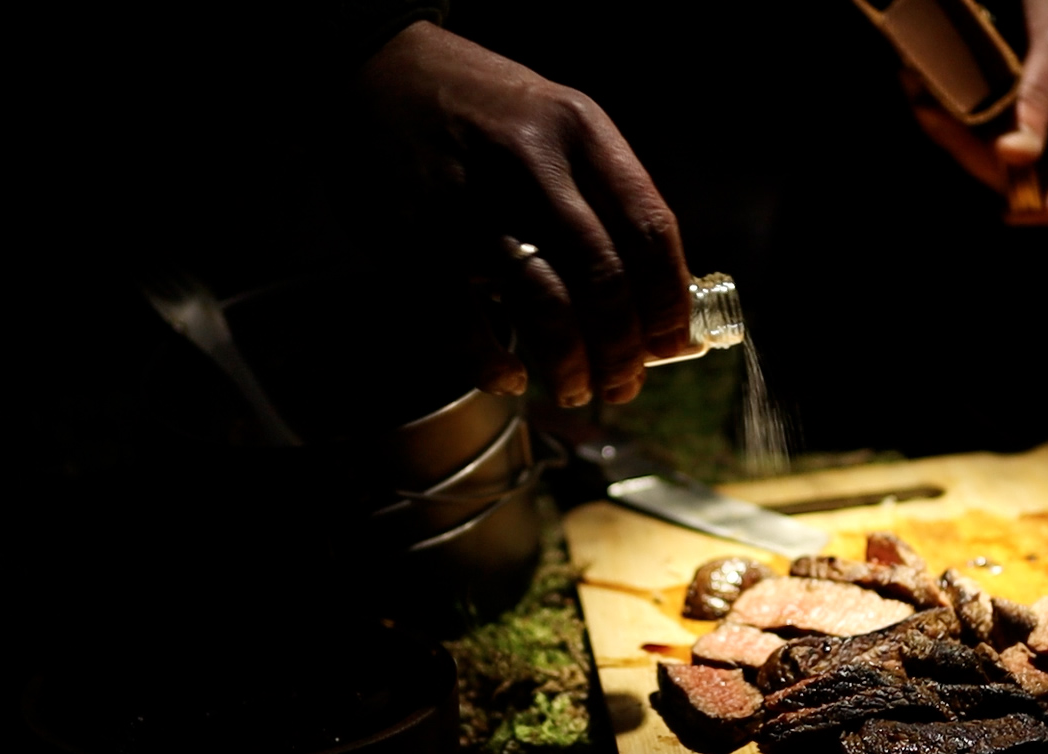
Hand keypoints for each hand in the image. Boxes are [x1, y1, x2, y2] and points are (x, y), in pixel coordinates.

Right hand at [353, 21, 690, 405]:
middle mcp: (532, 163)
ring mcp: (470, 203)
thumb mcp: (556, 121)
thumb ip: (601, 189)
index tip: (672, 342)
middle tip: (624, 384)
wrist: (375, 71)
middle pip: (605, 280)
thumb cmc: (478, 107)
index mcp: (579, 131)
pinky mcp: (415, 239)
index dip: (669, 301)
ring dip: (570, 366)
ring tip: (575, 389)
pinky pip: (465, 324)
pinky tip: (508, 377)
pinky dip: (492, 364)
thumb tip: (653, 285)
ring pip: (546, 307)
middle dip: (623, 350)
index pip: (650, 228)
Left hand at [908, 0, 1047, 251]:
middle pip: (1040, 204)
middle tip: (941, 118)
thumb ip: (1038, 102)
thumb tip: (1014, 155)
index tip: (1040, 195)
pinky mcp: (1021, 135)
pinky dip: (956, 131)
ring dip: (960, 145)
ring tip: (925, 100)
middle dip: (988, 169)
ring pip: (999, 179)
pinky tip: (927, 97)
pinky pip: (985, 152)